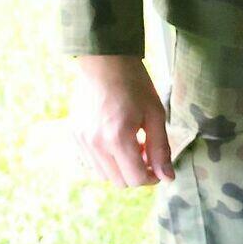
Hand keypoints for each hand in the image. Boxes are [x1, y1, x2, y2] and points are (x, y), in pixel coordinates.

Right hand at [70, 53, 173, 186]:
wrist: (105, 61)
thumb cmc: (134, 84)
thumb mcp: (155, 115)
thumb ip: (161, 149)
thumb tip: (167, 178)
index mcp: (117, 138)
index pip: (136, 179)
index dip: (152, 177)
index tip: (159, 166)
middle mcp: (95, 144)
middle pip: (120, 182)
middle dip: (137, 173)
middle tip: (146, 152)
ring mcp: (82, 140)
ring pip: (104, 175)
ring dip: (121, 168)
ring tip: (131, 144)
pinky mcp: (75, 135)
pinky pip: (91, 161)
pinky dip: (106, 159)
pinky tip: (115, 140)